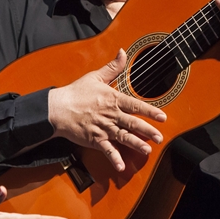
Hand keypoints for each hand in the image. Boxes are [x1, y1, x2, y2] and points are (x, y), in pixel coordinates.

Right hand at [48, 49, 165, 170]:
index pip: (135, 105)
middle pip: (132, 123)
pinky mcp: (94, 139)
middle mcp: (110, 114)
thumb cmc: (76, 92)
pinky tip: (122, 166)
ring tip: (147, 150)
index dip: (150, 111)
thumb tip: (123, 52)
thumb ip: (113, 67)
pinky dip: (114, 158)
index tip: (162, 117)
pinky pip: (106, 150)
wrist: (57, 108)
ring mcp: (103, 128)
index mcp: (113, 99)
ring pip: (123, 137)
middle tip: (160, 137)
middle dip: (148, 131)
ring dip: (136, 144)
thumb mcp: (96, 76)